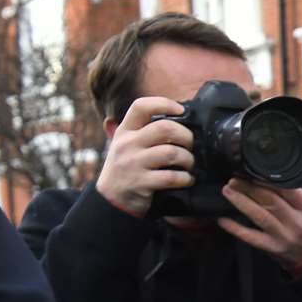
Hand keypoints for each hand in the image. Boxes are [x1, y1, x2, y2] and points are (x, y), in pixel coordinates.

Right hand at [95, 97, 193, 216]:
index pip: (141, 106)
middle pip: (164, 128)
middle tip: (190, 145)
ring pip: (172, 153)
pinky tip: (186, 179)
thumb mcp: (127, 144)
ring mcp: (133, 163)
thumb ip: (144, 131)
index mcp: (125, 131)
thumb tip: (177, 118)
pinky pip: (171, 177)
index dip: (163, 103)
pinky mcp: (141, 183)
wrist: (111, 199)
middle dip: (186, 136)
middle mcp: (128, 144)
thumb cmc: (127, 167)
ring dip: (188, 159)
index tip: (180, 110)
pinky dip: (185, 178)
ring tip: (189, 164)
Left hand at [217, 180, 301, 272]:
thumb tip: (265, 178)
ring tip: (228, 191)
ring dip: (241, 202)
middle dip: (250, 188)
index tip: (251, 172)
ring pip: (260, 216)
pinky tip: (223, 219)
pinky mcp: (273, 248)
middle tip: (234, 179)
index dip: (266, 180)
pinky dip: (236, 228)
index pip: (288, 190)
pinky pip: (251, 237)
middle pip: (271, 201)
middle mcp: (297, 223)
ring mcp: (284, 236)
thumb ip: (295, 194)